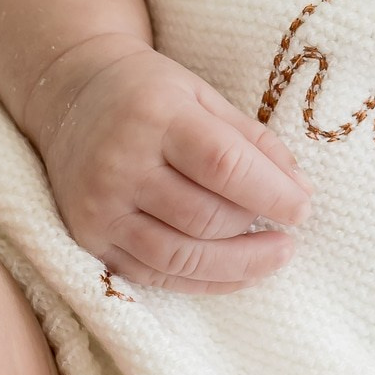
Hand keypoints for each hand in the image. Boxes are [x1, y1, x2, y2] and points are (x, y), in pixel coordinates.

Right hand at [31, 40, 309, 290]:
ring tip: (275, 256)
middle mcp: (120, 164)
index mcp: (155, 116)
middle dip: (256, 231)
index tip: (303, 209)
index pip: (223, 165)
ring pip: (180, 256)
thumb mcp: (203, 96)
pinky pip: (153, 275)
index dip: (271, 193)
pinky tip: (236, 273)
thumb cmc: (149, 93)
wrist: (71, 98)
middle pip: (204, 217)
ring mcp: (100, 207)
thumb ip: (252, 141)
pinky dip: (202, 281)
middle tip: (289, 233)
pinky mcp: (89, 239)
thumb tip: (301, 191)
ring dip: (238, 265)